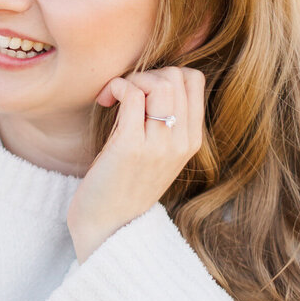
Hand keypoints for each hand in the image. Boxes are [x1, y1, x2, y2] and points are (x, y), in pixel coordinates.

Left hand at [67, 66, 204, 262]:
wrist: (108, 226)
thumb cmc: (123, 183)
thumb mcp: (155, 151)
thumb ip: (161, 119)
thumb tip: (152, 77)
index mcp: (191, 141)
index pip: (194, 80)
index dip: (165, 74)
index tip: (142, 92)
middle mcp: (181, 142)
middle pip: (176, 76)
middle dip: (146, 74)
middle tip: (124, 94)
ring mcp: (158, 145)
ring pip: (159, 82)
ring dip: (132, 80)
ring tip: (115, 98)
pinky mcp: (131, 147)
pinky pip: (132, 95)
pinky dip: (116, 87)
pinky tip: (105, 100)